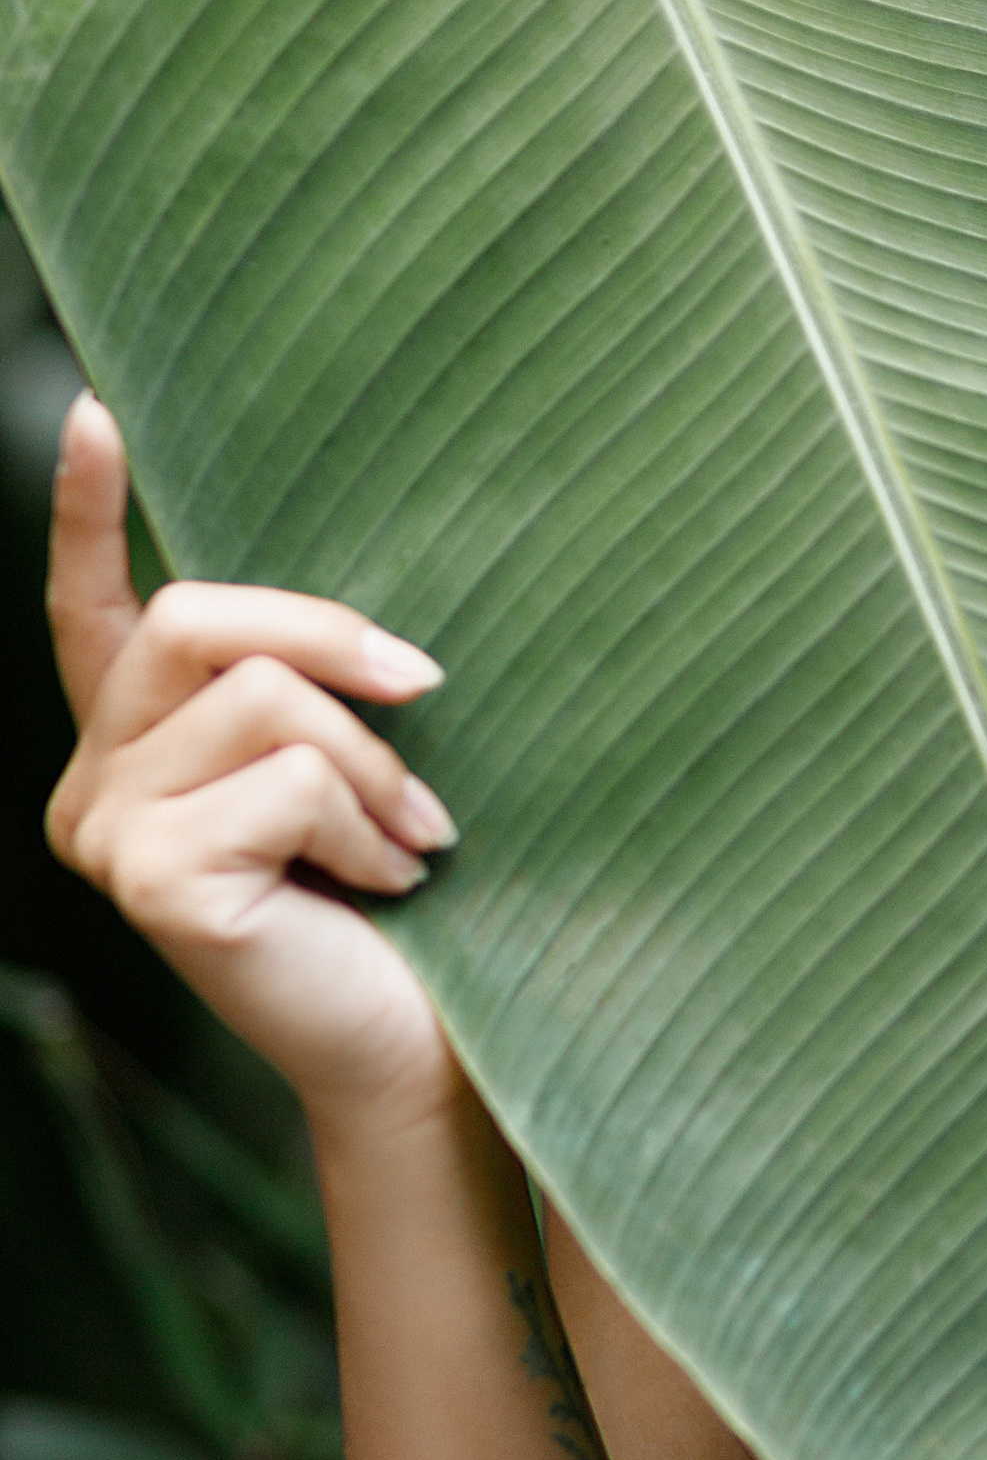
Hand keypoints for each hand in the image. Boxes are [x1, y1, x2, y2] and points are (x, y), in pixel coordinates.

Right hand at [44, 394, 461, 1125]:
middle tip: (426, 692)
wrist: (412, 1048)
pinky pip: (286, 781)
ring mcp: (106, 835)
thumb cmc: (395, 904)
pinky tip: (382, 886)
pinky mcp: (151, 879)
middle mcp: (92, 786)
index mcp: (135, 745)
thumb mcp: (345, 763)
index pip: (90, 610)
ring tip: (412, 840)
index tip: (97, 412)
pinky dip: (365, 825)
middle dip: (330, 642)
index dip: (86, 510)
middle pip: (195, 620)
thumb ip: (305, 685)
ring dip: (373, 766)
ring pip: (261, 700)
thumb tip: (364, 628)